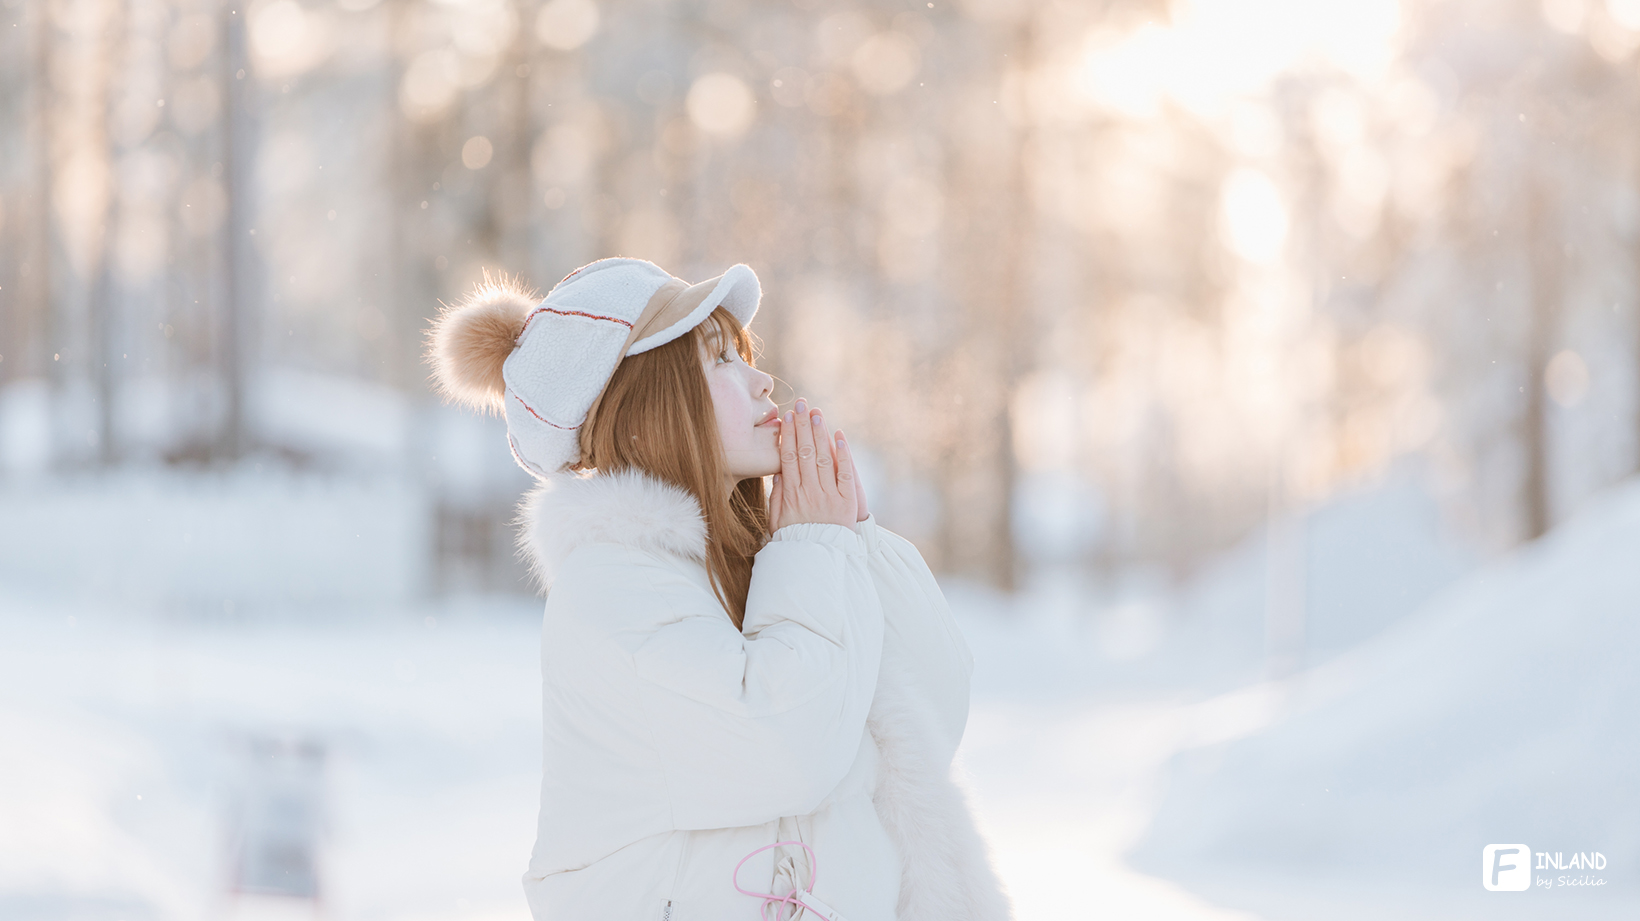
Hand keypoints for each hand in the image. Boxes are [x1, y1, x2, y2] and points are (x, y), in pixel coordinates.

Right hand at [767, 398, 861, 533]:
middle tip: (802, 405)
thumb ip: (776, 494)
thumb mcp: (775, 519)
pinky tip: (839, 436)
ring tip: (816, 413)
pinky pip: (845, 474)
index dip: (788, 435)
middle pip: (805, 452)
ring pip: (823, 458)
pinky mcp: (847, 502)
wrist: (816, 560)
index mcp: (790, 494)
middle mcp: (809, 492)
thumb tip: (779, 469)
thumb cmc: (793, 539)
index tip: (787, 417)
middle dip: (803, 425)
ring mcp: (829, 496)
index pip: (788, 457)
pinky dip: (843, 454)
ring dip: (820, 433)